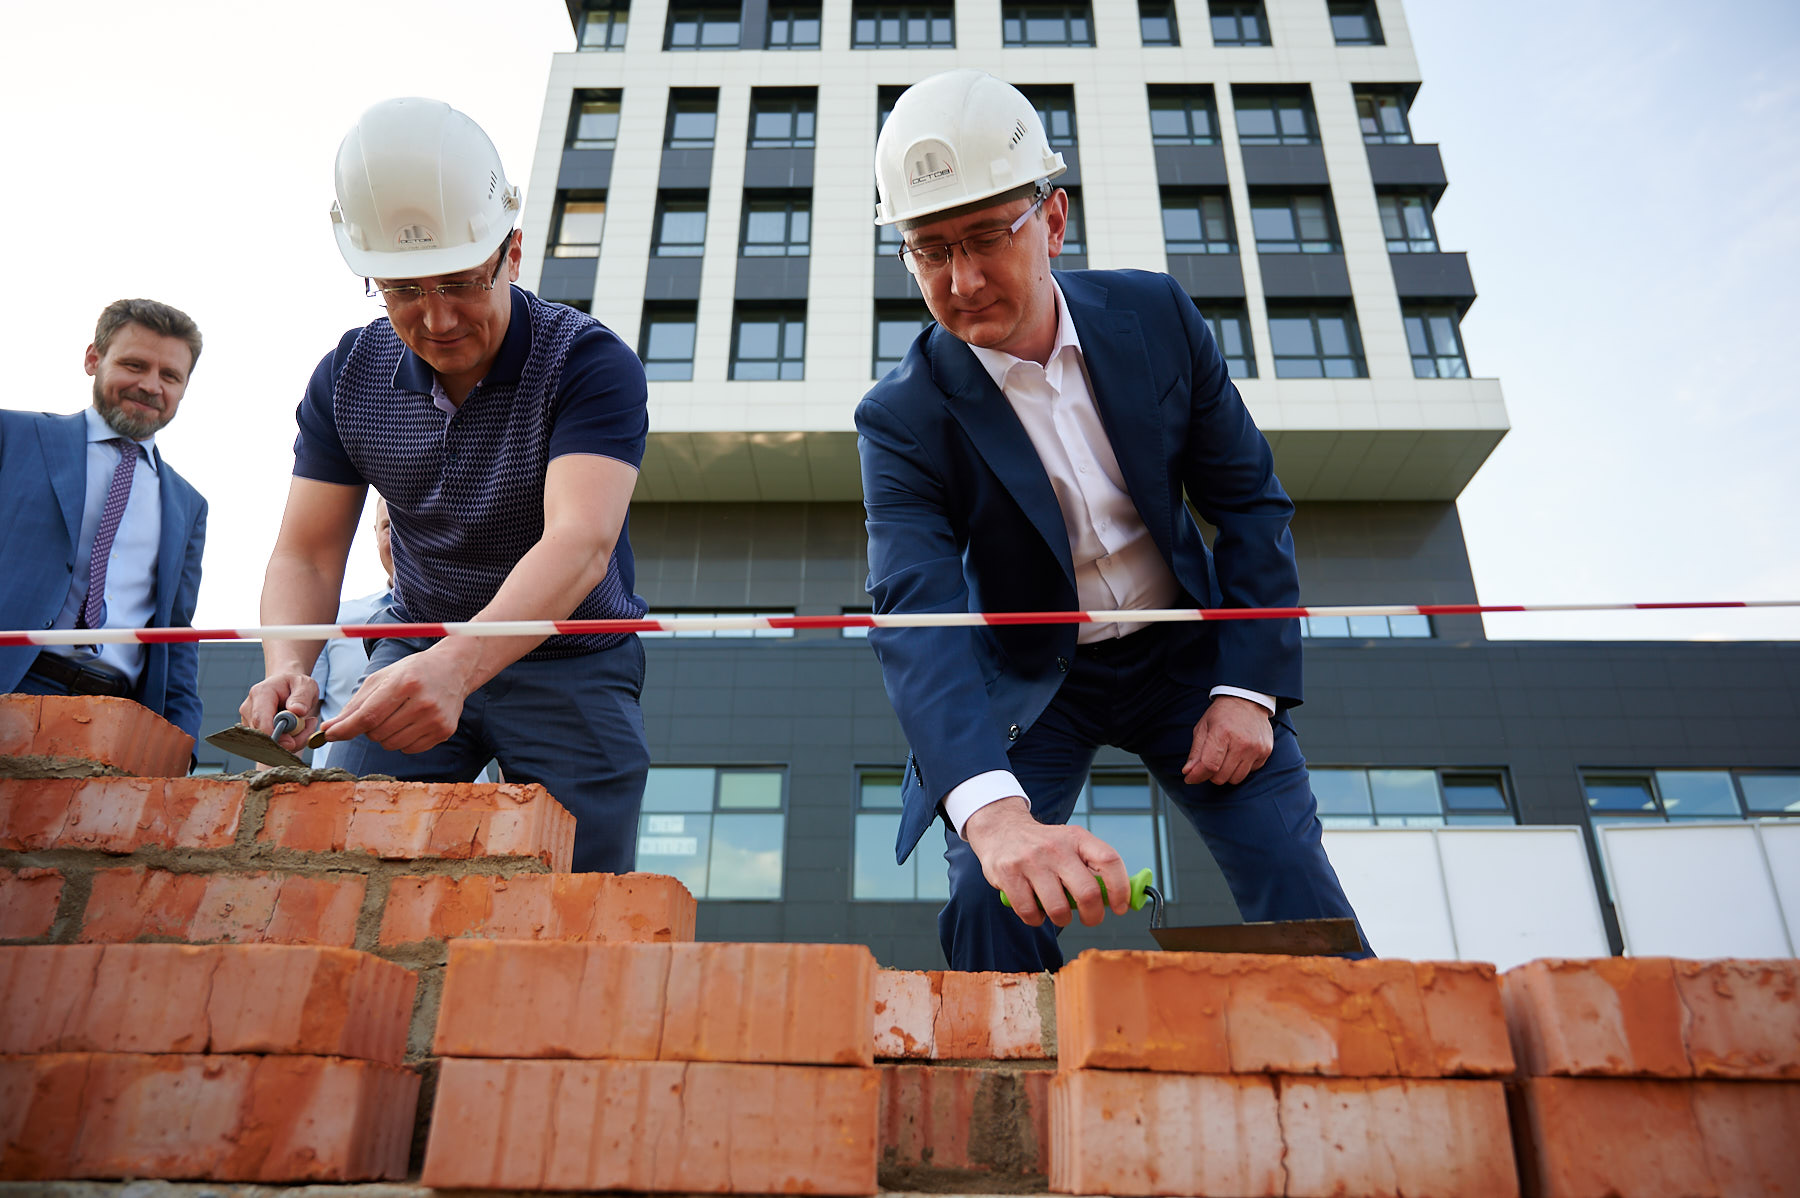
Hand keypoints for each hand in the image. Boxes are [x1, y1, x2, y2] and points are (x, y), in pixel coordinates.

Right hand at [239, 674, 320, 752]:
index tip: (292, 742)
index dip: (274, 734)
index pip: (260, 719)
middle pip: (263, 734)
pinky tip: (296, 731)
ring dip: (290, 740)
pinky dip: (286, 743)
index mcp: (261, 693)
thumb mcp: (306, 685)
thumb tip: (297, 711)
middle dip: (288, 739)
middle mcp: (250, 707)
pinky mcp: (254, 731)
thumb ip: (302, 697)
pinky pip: (270, 744)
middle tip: (308, 727)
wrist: (286, 687)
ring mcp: (249, 721)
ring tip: (304, 725)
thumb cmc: (295, 685)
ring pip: (268, 742)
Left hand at [321, 643, 475, 754]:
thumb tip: (329, 729)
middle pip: (377, 733)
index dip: (345, 729)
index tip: (328, 734)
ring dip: (385, 735)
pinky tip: (411, 723)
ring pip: (391, 744)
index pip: (368, 716)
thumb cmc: (412, 672)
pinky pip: (409, 749)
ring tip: (396, 716)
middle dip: (369, 728)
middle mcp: (423, 702)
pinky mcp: (444, 731)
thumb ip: (355, 705)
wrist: (454, 670)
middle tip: (380, 712)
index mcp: (404, 683)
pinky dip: (402, 740)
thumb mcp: (382, 678)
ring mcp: (436, 719)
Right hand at [961, 797, 1130, 928]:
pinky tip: (1036, 910)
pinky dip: (1036, 919)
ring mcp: (1031, 861)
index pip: (1109, 861)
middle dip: (1093, 916)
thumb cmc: (1044, 845)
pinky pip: (1030, 912)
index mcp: (1077, 838)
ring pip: (1059, 909)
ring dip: (1063, 919)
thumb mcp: (1071, 843)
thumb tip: (1121, 897)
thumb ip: (1093, 866)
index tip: (1120, 907)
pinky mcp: (1009, 875)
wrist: (1001, 829)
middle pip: (1088, 893)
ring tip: (1058, 912)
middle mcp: (1056, 847)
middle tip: (1090, 918)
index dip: (1120, 889)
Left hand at [1182, 695, 1273, 785]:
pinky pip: (1250, 772)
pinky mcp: (1266, 751)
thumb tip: (1188, 774)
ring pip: (1236, 779)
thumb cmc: (1221, 714)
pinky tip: (1239, 753)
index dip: (1197, 775)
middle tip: (1211, 761)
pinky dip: (1241, 767)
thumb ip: (1195, 753)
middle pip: (1221, 777)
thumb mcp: (1202, 728)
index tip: (1191, 778)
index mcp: (1222, 732)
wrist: (1247, 700)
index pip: (1209, 765)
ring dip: (1227, 773)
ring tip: (1225, 757)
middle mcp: (1242, 741)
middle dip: (1211, 774)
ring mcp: (1256, 747)